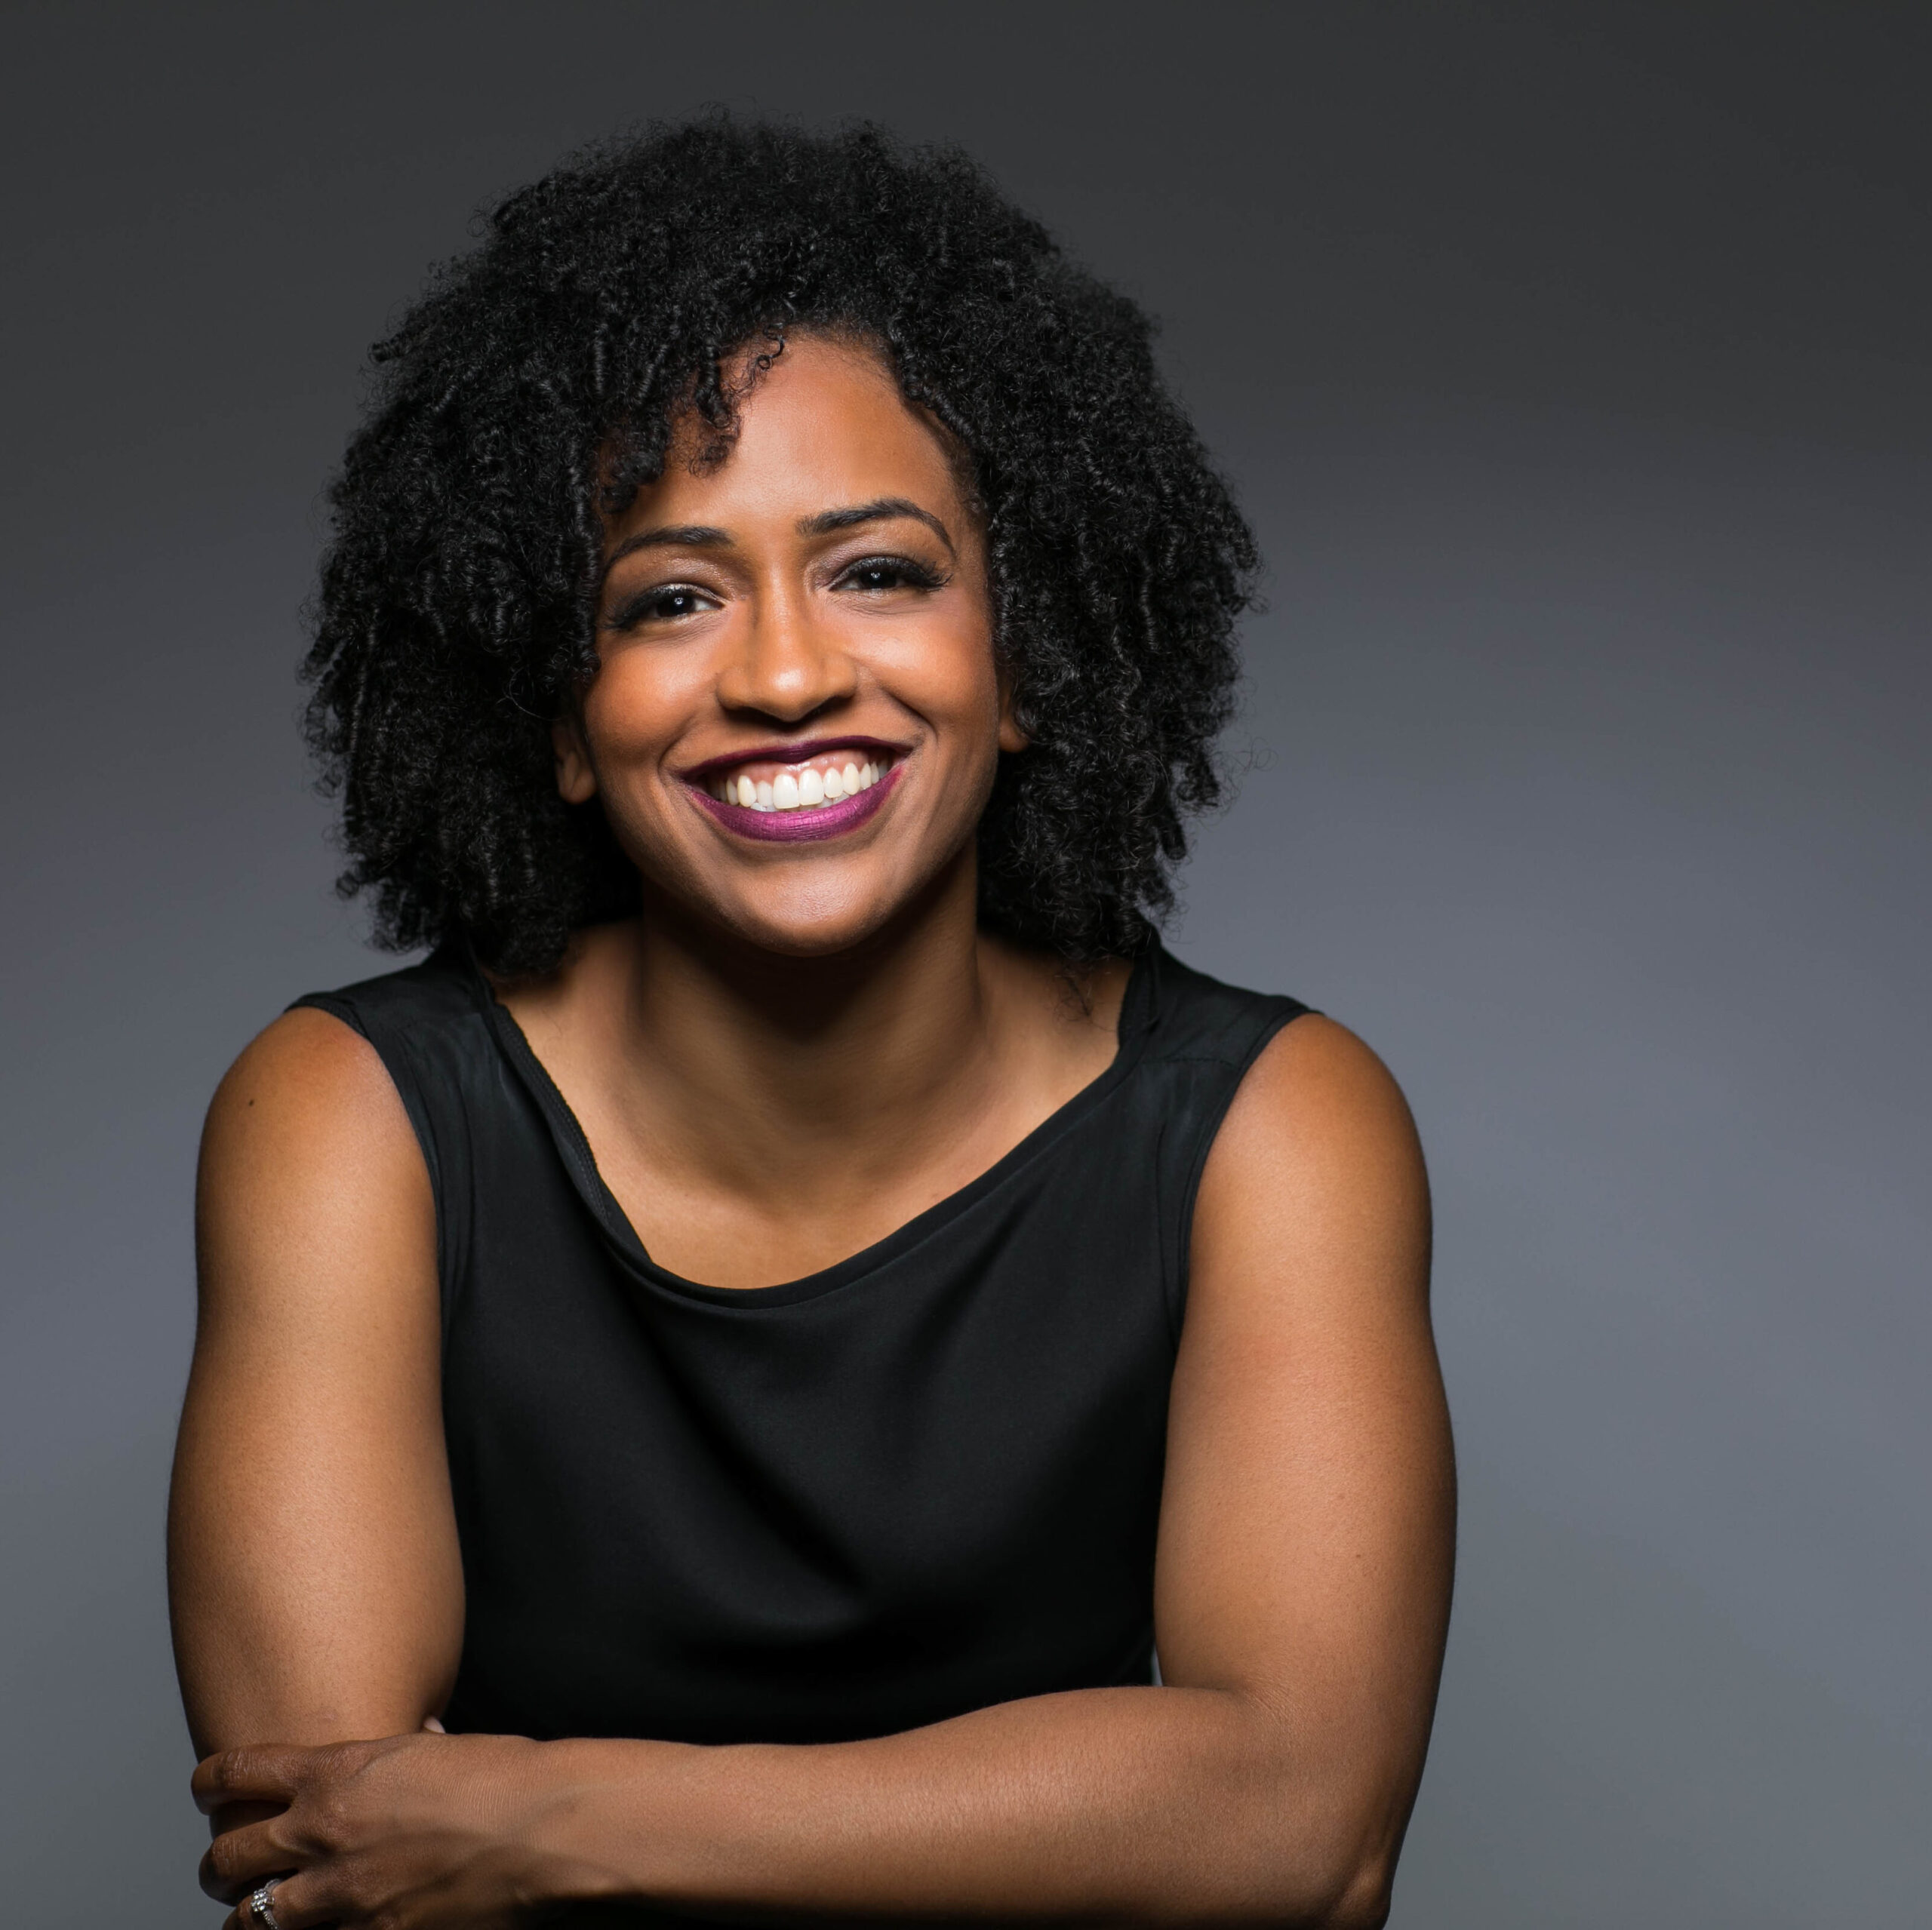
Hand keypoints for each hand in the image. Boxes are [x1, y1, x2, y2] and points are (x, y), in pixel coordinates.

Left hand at [195, 1728, 623, 1927]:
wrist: (542, 1828)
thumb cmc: (506, 1776)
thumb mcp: (435, 1748)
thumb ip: (398, 1759)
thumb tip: (406, 1745)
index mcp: (337, 1771)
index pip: (239, 1772)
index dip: (211, 1782)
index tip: (206, 1788)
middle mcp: (322, 1833)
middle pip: (226, 1856)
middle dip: (216, 1864)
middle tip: (221, 1867)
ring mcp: (339, 1896)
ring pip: (248, 1920)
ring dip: (245, 1919)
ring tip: (246, 1920)